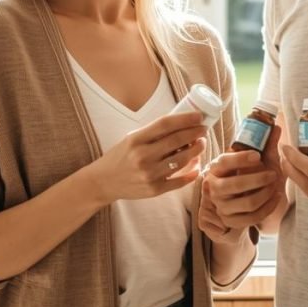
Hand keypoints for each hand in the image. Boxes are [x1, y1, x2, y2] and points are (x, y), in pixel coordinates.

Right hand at [92, 111, 207, 204]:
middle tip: (204, 129)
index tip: (199, 116)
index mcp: (136, 139)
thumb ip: (154, 133)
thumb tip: (182, 124)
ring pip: (182, 160)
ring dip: (196, 151)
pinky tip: (198, 165)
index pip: (166, 124)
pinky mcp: (154, 189)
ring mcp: (149, 174)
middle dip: (195, 133)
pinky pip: (179, 181)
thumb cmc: (121, 156)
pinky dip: (191, 173)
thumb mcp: (132, 139)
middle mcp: (143, 156)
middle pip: (177, 141)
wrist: (103, 182)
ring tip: (201, 144)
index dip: (185, 119)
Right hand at [200, 124, 284, 237]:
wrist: (244, 202)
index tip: (257, 155)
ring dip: (266, 193)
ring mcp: (221, 206)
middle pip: (236, 184)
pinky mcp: (231, 221)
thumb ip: (266, 144)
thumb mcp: (258, 159)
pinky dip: (269, 206)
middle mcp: (214, 187)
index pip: (225, 161)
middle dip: (258, 179)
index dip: (240, 159)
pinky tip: (276, 197)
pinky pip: (253, 217)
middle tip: (273, 174)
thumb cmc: (250, 174)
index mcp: (216, 167)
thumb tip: (276, 126)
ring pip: (248, 202)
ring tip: (275, 184)